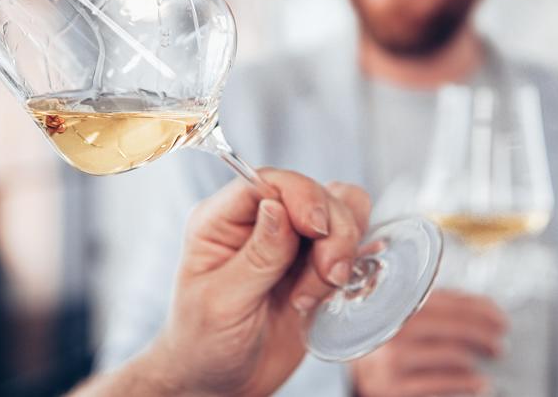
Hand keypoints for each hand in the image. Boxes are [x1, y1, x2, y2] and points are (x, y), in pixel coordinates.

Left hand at [96, 169, 369, 395]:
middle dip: (330, 231)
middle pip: (312, 192)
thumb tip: (276, 207)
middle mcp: (257, 221)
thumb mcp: (222, 303)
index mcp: (219, 221)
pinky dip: (353, 257)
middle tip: (327, 275)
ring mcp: (289, 240)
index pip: (267, 182)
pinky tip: (333, 289)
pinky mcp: (314, 261)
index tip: (316, 229)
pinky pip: (349, 237)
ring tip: (326, 286)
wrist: (221, 382)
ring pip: (338, 209)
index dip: (300, 195)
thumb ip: (255, 256)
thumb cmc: (204, 344)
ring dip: (343, 245)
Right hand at [351, 290, 505, 396]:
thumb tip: (488, 310)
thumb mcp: (412, 316)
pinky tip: (479, 383)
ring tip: (489, 363)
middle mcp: (396, 329)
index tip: (502, 321)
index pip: (452, 303)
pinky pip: (440, 384)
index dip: (483, 311)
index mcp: (401, 305)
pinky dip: (466, 383)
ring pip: (451, 355)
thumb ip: (443, 307)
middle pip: (454, 327)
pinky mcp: (395, 387)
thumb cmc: (394, 339)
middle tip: (499, 344)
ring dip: (477, 360)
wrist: (359, 370)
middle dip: (485, 335)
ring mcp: (394, 360)